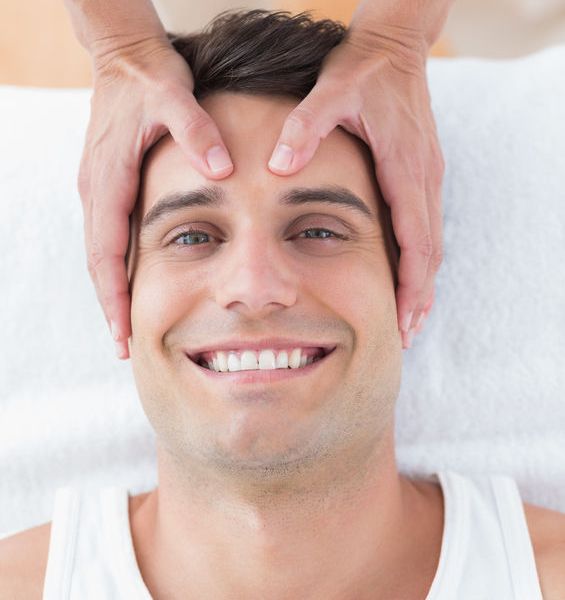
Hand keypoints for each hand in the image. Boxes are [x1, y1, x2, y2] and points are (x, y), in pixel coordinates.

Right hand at [79, 38, 233, 358]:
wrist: (126, 56)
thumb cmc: (150, 77)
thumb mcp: (174, 96)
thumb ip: (197, 132)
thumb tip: (221, 172)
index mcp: (109, 178)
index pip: (106, 252)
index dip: (113, 296)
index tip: (123, 333)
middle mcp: (98, 190)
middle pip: (100, 263)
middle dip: (111, 307)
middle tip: (126, 347)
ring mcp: (102, 189)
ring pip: (104, 252)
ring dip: (114, 291)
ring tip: (131, 326)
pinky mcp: (110, 185)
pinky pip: (112, 236)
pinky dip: (120, 266)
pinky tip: (138, 283)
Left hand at [267, 26, 443, 348]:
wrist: (393, 44)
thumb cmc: (363, 69)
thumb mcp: (331, 91)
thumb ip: (305, 128)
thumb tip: (278, 166)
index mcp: (404, 166)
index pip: (415, 238)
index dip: (410, 282)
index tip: (402, 318)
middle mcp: (423, 177)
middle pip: (430, 252)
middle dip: (419, 296)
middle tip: (407, 336)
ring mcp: (426, 177)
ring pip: (432, 244)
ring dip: (422, 284)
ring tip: (410, 320)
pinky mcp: (420, 174)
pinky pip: (425, 228)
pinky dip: (419, 261)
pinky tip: (407, 278)